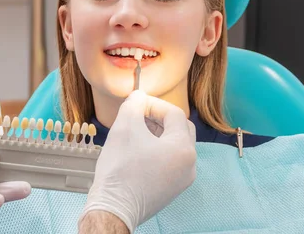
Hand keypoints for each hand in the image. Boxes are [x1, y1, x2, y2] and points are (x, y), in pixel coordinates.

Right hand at [80, 90, 196, 232]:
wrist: (114, 207)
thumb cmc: (120, 169)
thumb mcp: (124, 127)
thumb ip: (134, 104)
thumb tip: (138, 96)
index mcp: (183, 148)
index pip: (174, 113)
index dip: (153, 104)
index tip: (136, 103)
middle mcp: (189, 164)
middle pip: (180, 128)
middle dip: (159, 118)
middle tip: (139, 115)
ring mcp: (182, 178)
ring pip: (175, 145)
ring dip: (158, 133)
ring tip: (135, 132)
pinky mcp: (172, 188)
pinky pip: (170, 161)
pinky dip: (157, 150)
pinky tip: (137, 150)